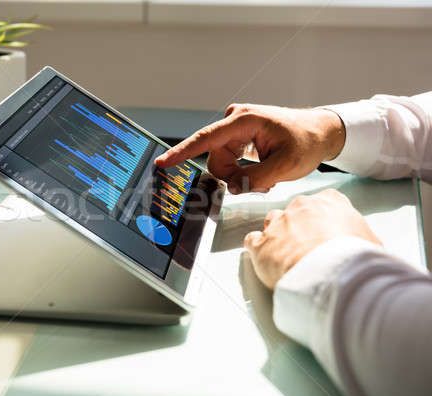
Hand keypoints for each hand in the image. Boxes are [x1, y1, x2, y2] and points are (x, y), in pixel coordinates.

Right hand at [155, 104, 345, 192]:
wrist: (320, 132)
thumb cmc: (306, 141)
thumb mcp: (285, 165)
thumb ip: (255, 179)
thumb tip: (231, 187)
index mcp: (244, 120)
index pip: (206, 138)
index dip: (182, 152)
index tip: (163, 162)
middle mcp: (235, 120)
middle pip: (216, 159)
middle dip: (233, 177)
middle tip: (260, 184)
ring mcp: (235, 128)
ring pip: (221, 163)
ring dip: (239, 176)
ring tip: (264, 177)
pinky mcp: (237, 136)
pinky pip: (228, 160)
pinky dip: (242, 171)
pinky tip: (260, 171)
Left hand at [243, 189, 381, 288]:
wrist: (330, 273)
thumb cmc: (353, 256)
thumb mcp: (371, 244)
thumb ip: (364, 240)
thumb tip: (369, 252)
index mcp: (330, 202)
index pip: (325, 202)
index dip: (324, 219)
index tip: (326, 231)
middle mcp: (300, 207)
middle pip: (296, 211)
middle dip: (299, 227)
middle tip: (308, 248)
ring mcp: (278, 223)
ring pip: (271, 222)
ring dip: (276, 236)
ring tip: (286, 256)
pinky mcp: (261, 243)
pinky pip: (252, 241)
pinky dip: (257, 250)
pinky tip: (266, 261)